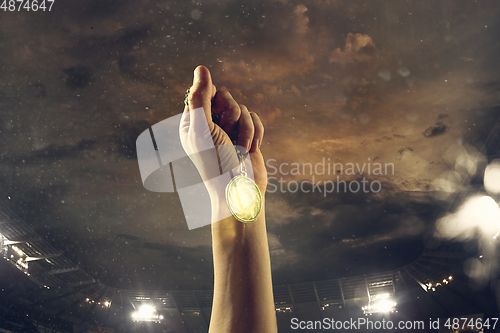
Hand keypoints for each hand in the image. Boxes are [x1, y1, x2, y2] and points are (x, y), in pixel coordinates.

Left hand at [180, 66, 266, 192]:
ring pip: (243, 108)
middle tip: (226, 135)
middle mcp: (209, 123)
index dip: (213, 100)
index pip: (204, 91)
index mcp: (192, 121)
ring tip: (240, 148)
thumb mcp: (204, 128)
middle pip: (226, 97)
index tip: (214, 117)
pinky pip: (256, 118)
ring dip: (245, 129)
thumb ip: (200, 98)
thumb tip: (202, 68)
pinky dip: (256, 133)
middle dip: (231, 115)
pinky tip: (251, 149)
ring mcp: (229, 130)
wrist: (240, 189)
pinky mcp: (247, 135)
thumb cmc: (216, 162)